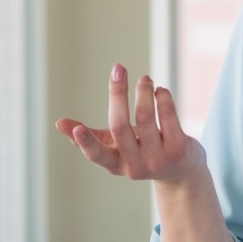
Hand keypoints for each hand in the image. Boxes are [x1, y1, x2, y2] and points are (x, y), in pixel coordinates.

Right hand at [55, 63, 204, 184]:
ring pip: (146, 118)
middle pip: (121, 127)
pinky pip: (169, 118)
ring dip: (143, 92)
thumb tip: (59, 123)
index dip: (86, 143)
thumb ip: (90, 137)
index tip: (77, 128)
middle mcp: (135, 165)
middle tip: (118, 69)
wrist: (183, 172)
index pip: (97, 155)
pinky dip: (163, 99)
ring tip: (145, 79)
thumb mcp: (116, 149)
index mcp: (115, 164)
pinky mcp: (178, 150)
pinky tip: (160, 91)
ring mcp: (158, 159)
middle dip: (117, 94)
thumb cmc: (143, 153)